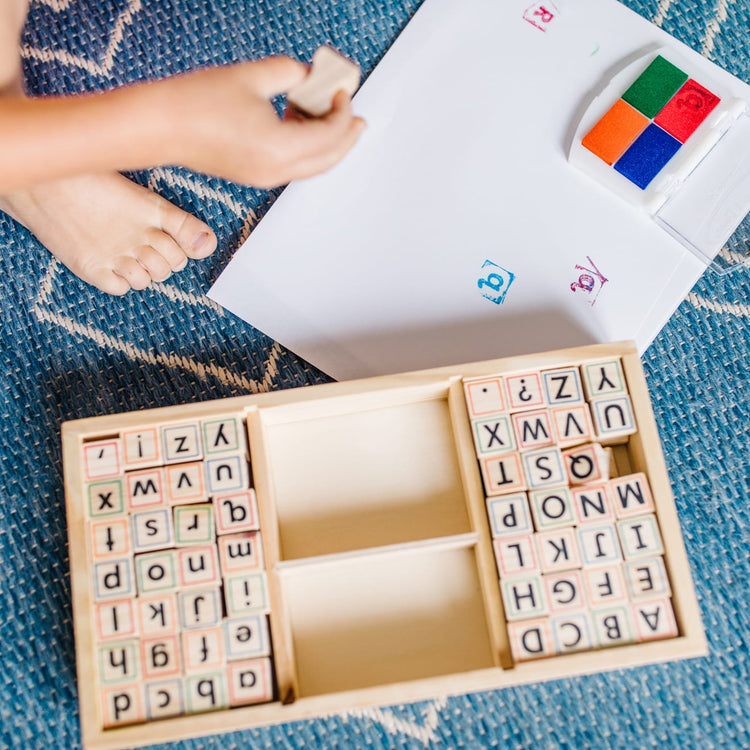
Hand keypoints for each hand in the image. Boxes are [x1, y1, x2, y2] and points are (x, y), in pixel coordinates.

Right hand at [158, 56, 365, 186]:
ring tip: (328, 113)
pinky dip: (304, 147)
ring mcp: (263, 178)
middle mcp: (275, 171)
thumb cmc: (195, 102)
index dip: (342, 110)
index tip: (343, 88)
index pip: (329, 134)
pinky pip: (291, 165)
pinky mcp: (252, 175)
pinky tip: (298, 121)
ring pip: (311, 166)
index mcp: (279, 150)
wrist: (156, 127)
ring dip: (325, 143)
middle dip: (346, 137)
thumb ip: (290, 73)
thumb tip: (310, 76)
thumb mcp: (252, 76)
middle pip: (327, 159)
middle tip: (358, 118)